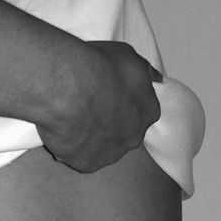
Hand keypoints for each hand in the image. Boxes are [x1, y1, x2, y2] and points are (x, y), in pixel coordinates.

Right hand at [36, 41, 162, 172]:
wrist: (68, 89)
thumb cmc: (100, 67)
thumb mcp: (129, 57)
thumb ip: (144, 72)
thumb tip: (156, 79)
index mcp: (148, 111)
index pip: (142, 111)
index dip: (124, 102)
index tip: (109, 94)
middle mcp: (134, 137)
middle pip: (124, 133)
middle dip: (110, 123)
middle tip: (89, 107)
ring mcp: (111, 154)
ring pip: (102, 147)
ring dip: (91, 137)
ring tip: (72, 119)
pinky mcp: (88, 164)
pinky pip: (81, 157)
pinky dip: (73, 147)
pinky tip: (63, 132)